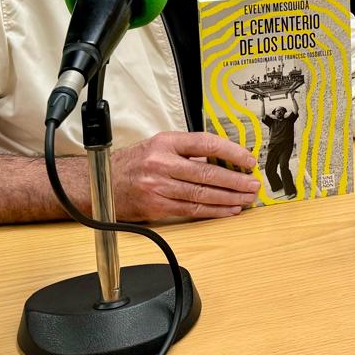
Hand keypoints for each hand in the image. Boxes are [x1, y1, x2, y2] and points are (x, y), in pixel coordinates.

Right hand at [109, 131, 260, 221]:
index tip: (248, 160)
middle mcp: (162, 163)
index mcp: (165, 142)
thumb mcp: (159, 146)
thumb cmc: (133, 164)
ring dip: (229, 198)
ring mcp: (158, 187)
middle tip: (253, 184)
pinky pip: (192, 210)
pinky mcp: (157, 207)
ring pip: (202, 194)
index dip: (231, 152)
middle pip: (207, 172)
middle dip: (235, 180)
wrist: (100, 184)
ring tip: (247, 198)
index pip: (206, 143)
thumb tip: (224, 159)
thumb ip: (188, 151)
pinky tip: (229, 210)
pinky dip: (214, 211)